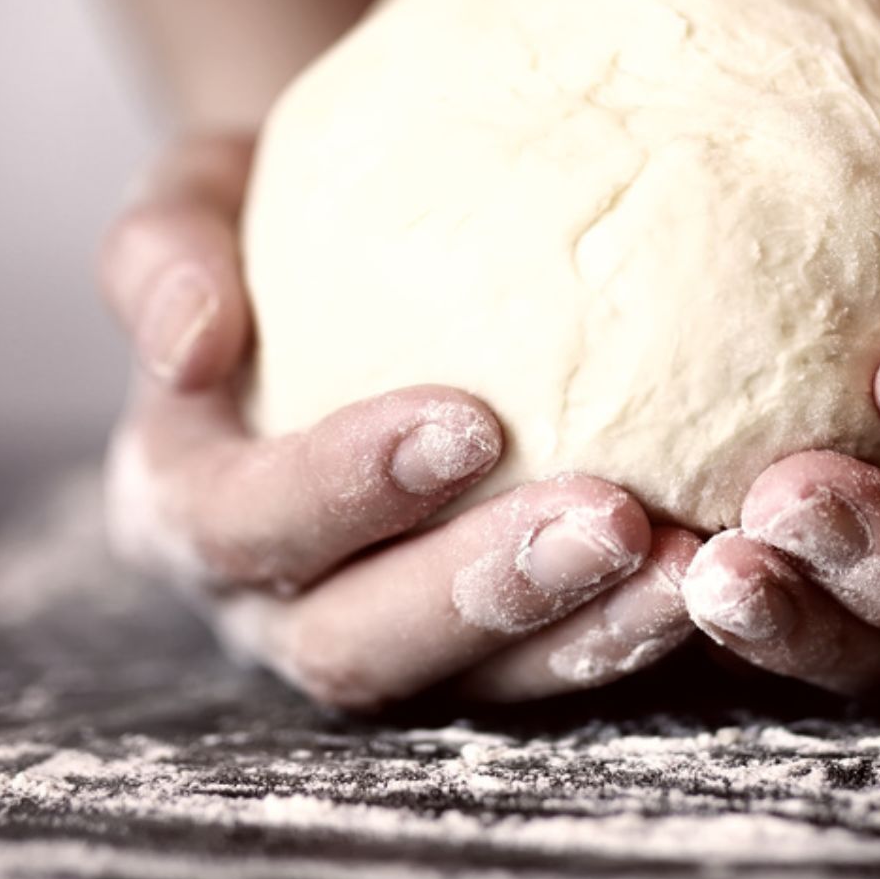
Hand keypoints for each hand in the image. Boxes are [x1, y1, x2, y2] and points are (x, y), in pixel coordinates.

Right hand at [100, 134, 697, 708]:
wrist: (352, 258)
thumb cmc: (271, 219)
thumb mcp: (199, 196)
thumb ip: (166, 248)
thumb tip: (193, 336)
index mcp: (186, 499)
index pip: (243, 522)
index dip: (343, 489)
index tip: (472, 419)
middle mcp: (273, 596)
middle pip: (354, 642)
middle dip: (481, 589)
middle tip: (610, 515)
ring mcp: (385, 633)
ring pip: (471, 682)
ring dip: (582, 632)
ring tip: (691, 567)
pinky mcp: (484, 646)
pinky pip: (552, 666)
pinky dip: (630, 629)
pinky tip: (713, 569)